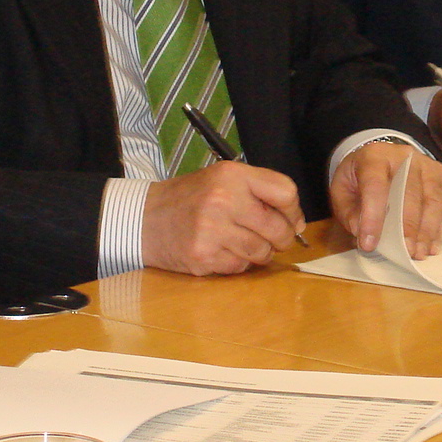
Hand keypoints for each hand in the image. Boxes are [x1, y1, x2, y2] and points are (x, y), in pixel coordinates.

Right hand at [142, 160, 305, 274]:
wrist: (144, 219)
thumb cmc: (189, 199)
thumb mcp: (221, 179)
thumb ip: (258, 192)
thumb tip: (297, 222)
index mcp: (231, 175)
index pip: (285, 192)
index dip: (294, 210)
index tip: (291, 219)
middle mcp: (223, 199)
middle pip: (278, 227)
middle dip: (283, 239)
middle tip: (276, 240)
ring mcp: (212, 230)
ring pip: (262, 252)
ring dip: (261, 254)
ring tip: (246, 245)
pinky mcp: (203, 256)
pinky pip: (240, 267)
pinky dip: (239, 263)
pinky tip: (225, 252)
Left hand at [329, 140, 441, 257]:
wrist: (382, 157)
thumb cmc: (361, 177)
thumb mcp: (343, 190)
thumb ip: (349, 212)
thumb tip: (363, 234)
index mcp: (373, 157)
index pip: (374, 186)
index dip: (373, 217)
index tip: (369, 244)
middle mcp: (403, 156)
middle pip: (409, 193)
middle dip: (407, 227)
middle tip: (405, 252)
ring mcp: (426, 164)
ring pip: (432, 199)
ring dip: (427, 230)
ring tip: (420, 253)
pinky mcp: (441, 174)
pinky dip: (438, 227)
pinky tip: (431, 245)